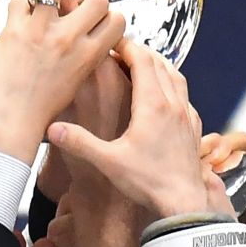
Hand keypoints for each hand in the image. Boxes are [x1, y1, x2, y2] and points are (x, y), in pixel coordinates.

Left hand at [0, 0, 125, 162]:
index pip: (117, 20)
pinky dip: (19, 6)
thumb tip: (83, 38)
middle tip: (75, 4)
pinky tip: (17, 18)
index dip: (109, 15)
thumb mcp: (76, 86)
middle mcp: (70, 39)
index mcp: (89, 56)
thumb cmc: (43, 114)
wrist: (11, 125)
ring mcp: (42, 31)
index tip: (97, 20)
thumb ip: (83, 60)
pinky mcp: (14, 30)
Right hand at [48, 41, 206, 217]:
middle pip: (160, 63)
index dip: (126, 46)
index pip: (142, 59)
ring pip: (176, 76)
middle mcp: (173, 104)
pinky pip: (185, 97)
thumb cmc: (148, 182)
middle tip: (120, 52)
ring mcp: (186, 115)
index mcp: (153, 105)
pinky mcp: (193, 129)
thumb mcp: (108, 162)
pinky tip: (164, 96)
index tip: (110, 43)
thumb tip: (52, 129)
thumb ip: (80, 143)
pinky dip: (173, 86)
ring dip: (158, 66)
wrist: (183, 203)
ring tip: (141, 66)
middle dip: (140, 52)